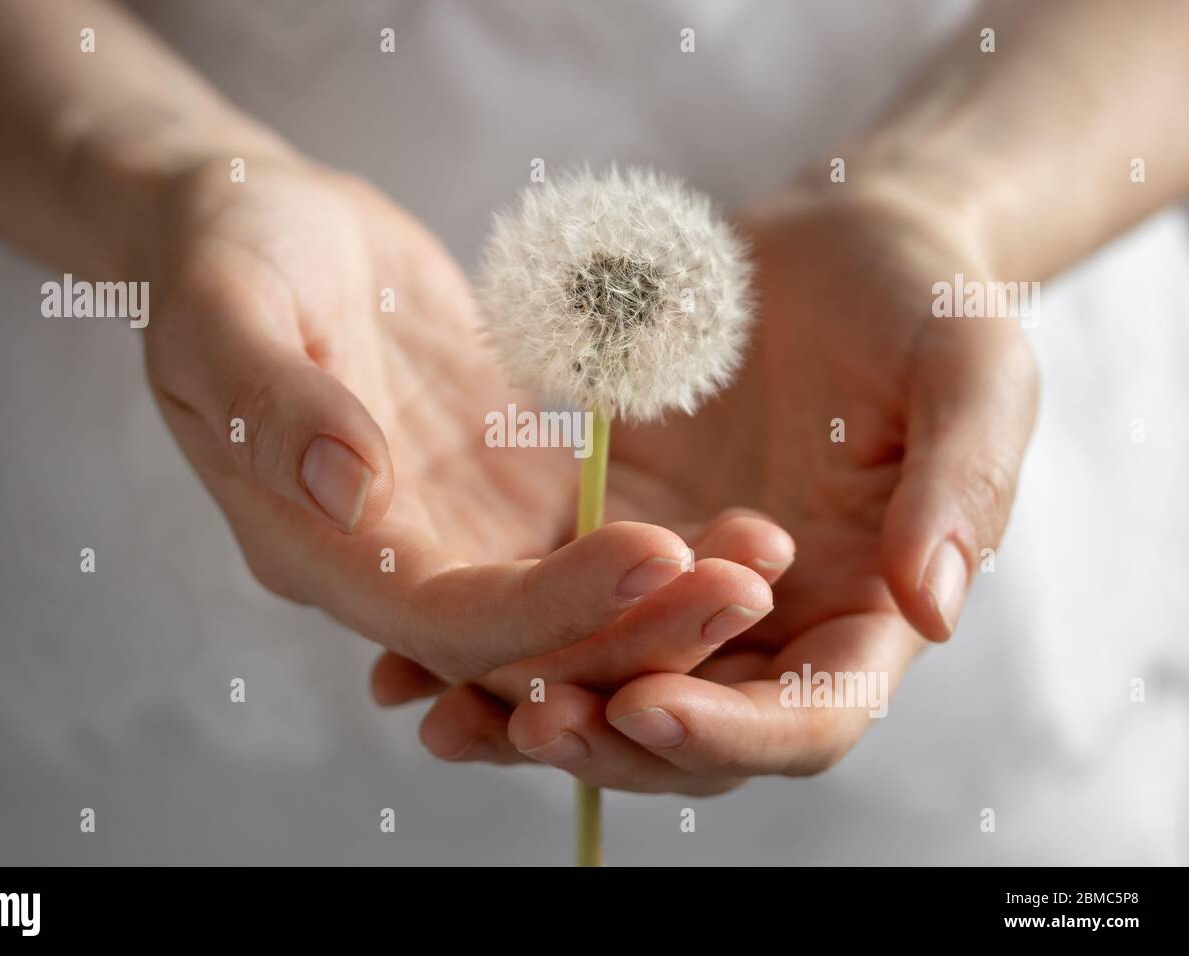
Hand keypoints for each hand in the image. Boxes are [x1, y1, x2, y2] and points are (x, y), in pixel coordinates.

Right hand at [144, 153, 790, 686]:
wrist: (265, 227)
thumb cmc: (228, 255)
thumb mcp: (227, 309)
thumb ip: (279, 403)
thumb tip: (347, 487)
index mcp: (320, 551)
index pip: (445, 620)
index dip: (549, 605)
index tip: (654, 555)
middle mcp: (394, 567)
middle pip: (527, 640)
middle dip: (635, 624)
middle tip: (747, 585)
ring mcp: (456, 534)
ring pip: (572, 609)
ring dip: (665, 601)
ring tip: (764, 559)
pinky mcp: (503, 493)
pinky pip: (591, 543)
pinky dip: (664, 551)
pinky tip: (740, 525)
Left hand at [400, 183, 1038, 791]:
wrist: (834, 242)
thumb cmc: (923, 298)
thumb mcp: (971, 371)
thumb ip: (961, 487)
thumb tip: (935, 613)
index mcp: (865, 611)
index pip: (810, 716)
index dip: (735, 732)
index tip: (651, 707)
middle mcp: (770, 624)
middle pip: (694, 727)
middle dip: (613, 739)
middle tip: (532, 721)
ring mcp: (681, 589)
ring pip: (605, 685)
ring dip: (529, 712)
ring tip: (441, 713)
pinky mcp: (611, 539)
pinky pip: (545, 607)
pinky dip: (484, 641)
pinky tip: (407, 654)